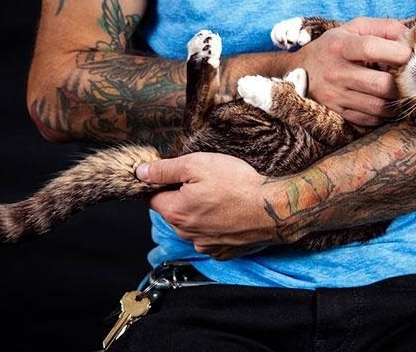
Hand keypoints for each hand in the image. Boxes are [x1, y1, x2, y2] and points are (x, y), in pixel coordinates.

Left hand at [136, 152, 277, 259]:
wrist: (274, 208)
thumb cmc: (239, 184)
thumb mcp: (197, 164)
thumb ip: (165, 169)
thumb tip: (140, 172)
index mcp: (175, 211)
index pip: (151, 198)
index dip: (162, 183)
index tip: (177, 175)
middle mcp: (186, 233)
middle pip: (172, 212)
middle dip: (181, 198)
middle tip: (205, 182)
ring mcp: (205, 245)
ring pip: (191, 226)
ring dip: (199, 213)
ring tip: (221, 197)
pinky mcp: (223, 251)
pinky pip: (210, 237)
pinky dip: (215, 226)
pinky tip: (229, 213)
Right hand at [293, 17, 410, 125]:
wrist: (296, 71)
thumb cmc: (332, 47)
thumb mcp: (352, 28)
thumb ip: (384, 27)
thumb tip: (411, 37)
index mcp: (340, 46)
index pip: (371, 48)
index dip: (396, 52)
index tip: (408, 54)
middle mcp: (335, 72)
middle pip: (380, 84)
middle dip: (400, 83)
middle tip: (405, 79)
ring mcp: (334, 96)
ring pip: (378, 106)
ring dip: (394, 101)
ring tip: (395, 91)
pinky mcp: (335, 113)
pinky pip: (368, 119)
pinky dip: (381, 114)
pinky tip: (381, 102)